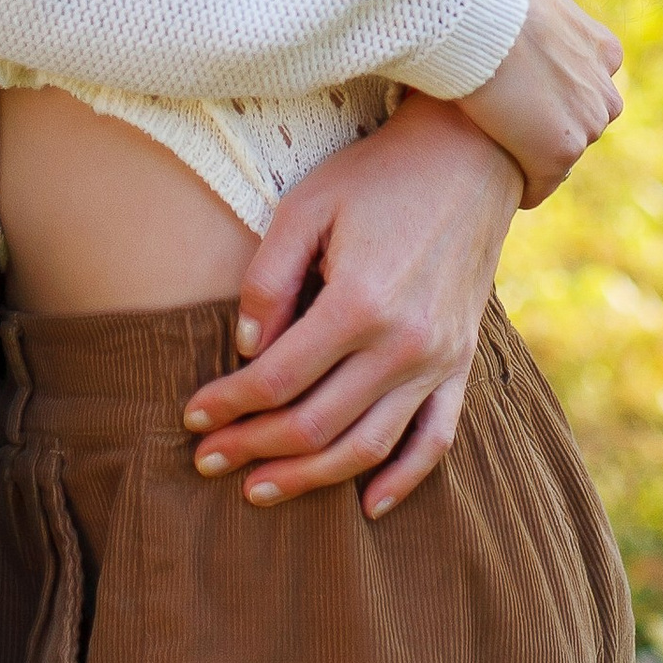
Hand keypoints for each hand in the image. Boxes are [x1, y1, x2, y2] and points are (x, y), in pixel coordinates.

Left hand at [181, 95, 521, 517]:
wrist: (469, 156)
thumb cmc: (376, 175)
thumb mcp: (307, 204)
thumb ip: (269, 277)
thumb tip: (247, 346)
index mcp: (360, 301)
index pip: (279, 379)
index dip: (230, 403)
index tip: (193, 415)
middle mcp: (404, 343)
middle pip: (317, 424)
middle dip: (254, 449)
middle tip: (207, 461)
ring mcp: (440, 359)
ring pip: (368, 447)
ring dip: (310, 478)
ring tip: (259, 490)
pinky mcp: (462, 362)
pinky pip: (436, 439)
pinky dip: (403, 480)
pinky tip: (366, 506)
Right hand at [455, 0, 622, 207]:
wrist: (473, 4)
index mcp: (601, 47)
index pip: (583, 84)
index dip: (544, 88)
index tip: (511, 85)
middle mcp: (604, 87)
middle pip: (577, 123)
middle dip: (543, 125)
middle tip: (497, 116)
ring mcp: (585, 122)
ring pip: (558, 154)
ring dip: (530, 154)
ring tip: (490, 143)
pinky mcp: (558, 151)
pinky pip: (539, 184)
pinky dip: (519, 184)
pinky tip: (490, 170)